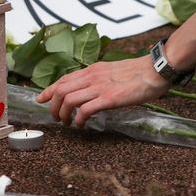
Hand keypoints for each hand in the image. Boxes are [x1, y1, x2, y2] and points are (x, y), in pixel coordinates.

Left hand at [35, 56, 170, 126]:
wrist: (155, 70)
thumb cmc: (137, 72)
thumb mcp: (111, 71)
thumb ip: (97, 78)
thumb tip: (88, 89)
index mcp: (92, 69)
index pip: (63, 79)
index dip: (49, 90)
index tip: (41, 99)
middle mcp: (91, 77)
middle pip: (61, 90)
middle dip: (53, 106)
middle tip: (55, 117)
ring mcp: (99, 87)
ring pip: (69, 100)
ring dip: (63, 114)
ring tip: (67, 123)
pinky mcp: (109, 98)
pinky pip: (85, 110)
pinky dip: (79, 119)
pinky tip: (81, 125)